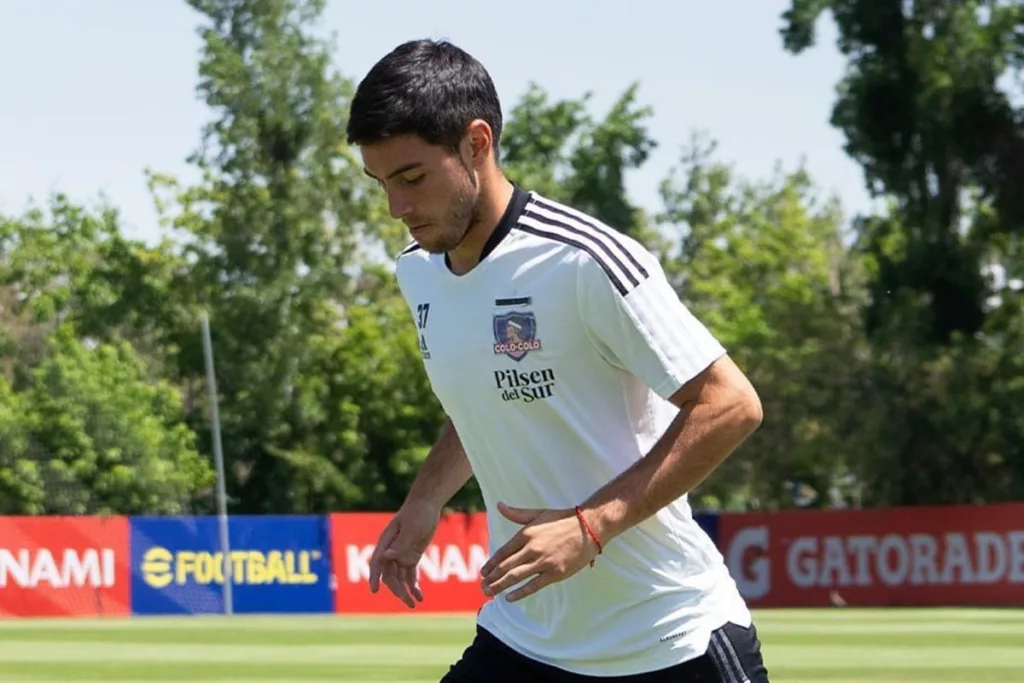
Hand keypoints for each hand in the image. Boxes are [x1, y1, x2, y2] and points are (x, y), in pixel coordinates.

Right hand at [367, 501, 439, 607]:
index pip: (377, 562)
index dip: (374, 577)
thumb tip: (387, 557)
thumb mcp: (412, 528)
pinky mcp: (411, 556)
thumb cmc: (418, 513)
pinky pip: (410, 574)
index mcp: (386, 542)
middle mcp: (391, 550)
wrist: (427, 504)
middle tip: (406, 601)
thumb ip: (400, 544)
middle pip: (389, 574)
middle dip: (396, 589)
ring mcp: (401, 554)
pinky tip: (419, 597)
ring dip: (405, 591)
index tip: (374, 590)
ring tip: (413, 604)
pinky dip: (414, 586)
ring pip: (400, 577)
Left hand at [480, 501, 601, 602]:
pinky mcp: (556, 573)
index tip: (483, 572)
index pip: (503, 552)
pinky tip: (509, 597)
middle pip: (505, 566)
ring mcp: (544, 562)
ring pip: (515, 577)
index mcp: (526, 534)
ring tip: (489, 592)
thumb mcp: (538, 513)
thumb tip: (499, 505)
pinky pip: (533, 585)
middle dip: (491, 577)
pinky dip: (519, 593)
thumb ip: (516, 513)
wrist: (589, 527)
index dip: (491, 564)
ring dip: (500, 586)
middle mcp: (532, 548)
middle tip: (483, 586)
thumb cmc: (563, 519)